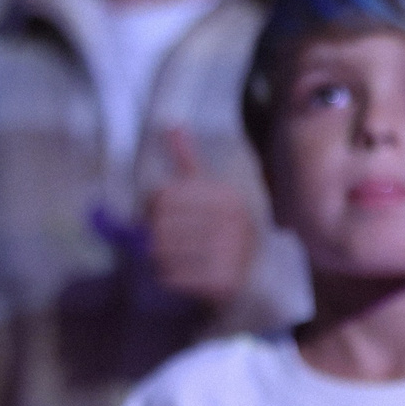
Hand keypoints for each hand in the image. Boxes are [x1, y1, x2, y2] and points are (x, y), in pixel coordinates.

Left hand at [144, 130, 259, 305]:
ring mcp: (229, 253)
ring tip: (176, 258)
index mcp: (225, 196)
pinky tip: (183, 274)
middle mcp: (231, 222)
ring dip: (161, 258)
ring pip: (162, 251)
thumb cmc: (220, 229)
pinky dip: (169, 278)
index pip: (162, 196)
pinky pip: (171, 277)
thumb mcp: (208, 192)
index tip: (160, 218)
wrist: (252, 275)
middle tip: (166, 242)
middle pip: (160, 225)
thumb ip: (187, 161)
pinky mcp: (222, 282)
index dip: (152, 208)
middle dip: (155, 235)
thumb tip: (171, 123)